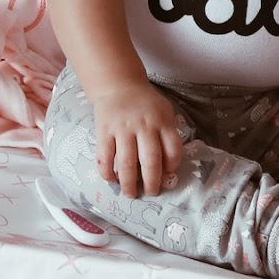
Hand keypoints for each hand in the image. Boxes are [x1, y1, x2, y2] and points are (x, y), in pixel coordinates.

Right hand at [91, 83, 183, 198]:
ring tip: (130, 194)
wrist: (119, 85)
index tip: (167, 176)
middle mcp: (144, 126)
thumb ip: (167, 136)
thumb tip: (167, 169)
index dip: (172, 167)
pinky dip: (107, 172)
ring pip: (127, 163)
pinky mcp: (104, 130)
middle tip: (151, 193)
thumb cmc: (145, 104)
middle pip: (151, 161)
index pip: (173, 150)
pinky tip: (111, 179)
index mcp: (162, 122)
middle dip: (152, 183)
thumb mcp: (164, 113)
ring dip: (128, 183)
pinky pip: (105, 156)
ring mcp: (123, 128)